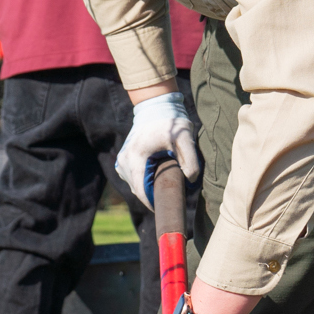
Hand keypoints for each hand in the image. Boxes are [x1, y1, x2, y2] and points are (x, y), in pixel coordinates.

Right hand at [114, 91, 199, 211]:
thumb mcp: (185, 138)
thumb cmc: (171, 122)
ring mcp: (121, 160)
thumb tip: (189, 181)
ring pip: (135, 185)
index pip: (141, 191)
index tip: (167, 207)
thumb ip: (191, 161)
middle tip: (172, 191)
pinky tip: (156, 173)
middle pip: (138, 190)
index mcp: (136, 158)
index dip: (153, 204)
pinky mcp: (123, 159)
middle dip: (154, 194)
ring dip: (149, 187)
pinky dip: (144, 180)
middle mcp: (124, 161)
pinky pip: (133, 178)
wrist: (156, 106)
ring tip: (165, 179)